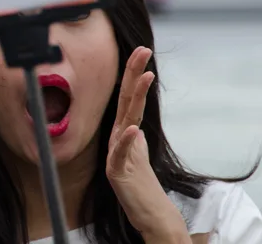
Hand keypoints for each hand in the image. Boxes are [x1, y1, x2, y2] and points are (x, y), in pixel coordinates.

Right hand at [106, 47, 189, 241]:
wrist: (144, 210)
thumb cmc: (139, 179)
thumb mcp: (137, 149)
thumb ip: (133, 132)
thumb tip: (133, 119)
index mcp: (124, 130)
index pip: (129, 96)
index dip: (134, 73)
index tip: (142, 50)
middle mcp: (118, 137)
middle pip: (126, 100)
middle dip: (133, 74)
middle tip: (142, 51)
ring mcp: (116, 153)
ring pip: (126, 120)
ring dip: (135, 98)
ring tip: (144, 78)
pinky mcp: (117, 171)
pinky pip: (121, 154)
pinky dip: (127, 141)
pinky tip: (133, 129)